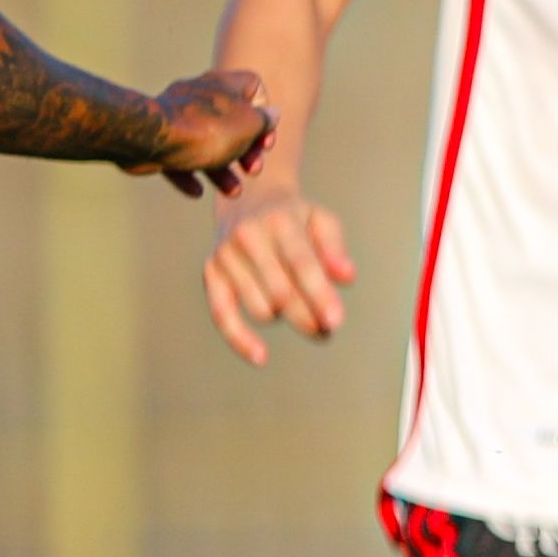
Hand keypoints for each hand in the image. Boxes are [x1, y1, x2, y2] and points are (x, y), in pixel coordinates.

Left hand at [138, 68, 270, 196]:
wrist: (149, 138)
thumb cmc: (205, 131)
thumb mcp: (248, 126)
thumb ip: (264, 121)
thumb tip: (271, 115)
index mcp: (224, 84)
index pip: (254, 86)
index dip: (265, 113)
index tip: (264, 138)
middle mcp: (199, 95)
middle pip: (231, 121)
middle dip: (245, 150)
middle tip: (253, 170)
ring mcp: (175, 116)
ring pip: (205, 143)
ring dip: (222, 169)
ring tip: (232, 192)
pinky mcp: (155, 137)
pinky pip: (177, 156)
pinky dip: (190, 173)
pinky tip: (196, 191)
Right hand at [202, 181, 354, 367]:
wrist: (248, 199)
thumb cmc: (295, 219)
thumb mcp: (321, 220)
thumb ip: (335, 248)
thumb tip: (347, 277)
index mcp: (280, 220)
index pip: (301, 263)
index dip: (319, 294)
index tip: (335, 321)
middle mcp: (248, 236)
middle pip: (281, 293)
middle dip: (308, 317)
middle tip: (328, 330)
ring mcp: (225, 254)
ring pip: (261, 308)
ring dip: (284, 318)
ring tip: (297, 305)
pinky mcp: (210, 272)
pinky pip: (222, 314)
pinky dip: (239, 339)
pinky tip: (261, 357)